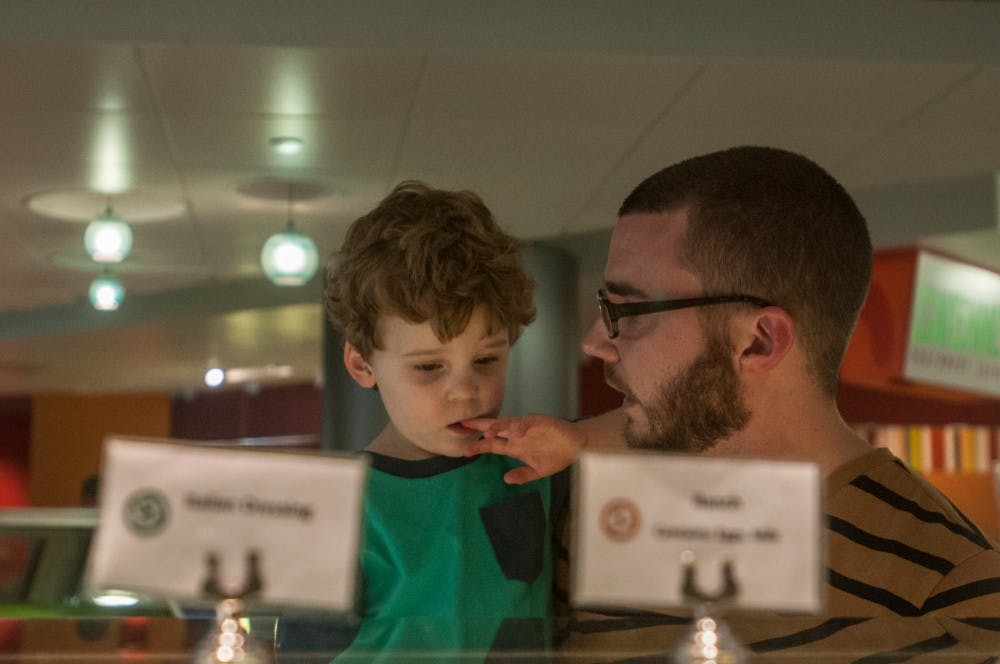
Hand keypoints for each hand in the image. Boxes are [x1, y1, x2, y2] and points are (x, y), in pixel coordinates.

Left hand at [461, 414, 585, 484]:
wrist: (576, 446)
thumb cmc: (556, 456)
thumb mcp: (537, 471)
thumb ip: (523, 475)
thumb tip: (506, 479)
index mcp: (514, 446)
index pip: (492, 444)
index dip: (478, 446)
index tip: (464, 452)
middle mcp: (517, 435)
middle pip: (493, 428)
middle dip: (478, 426)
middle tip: (461, 424)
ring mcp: (527, 427)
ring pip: (508, 423)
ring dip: (498, 427)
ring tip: (488, 433)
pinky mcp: (539, 421)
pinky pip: (528, 422)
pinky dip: (522, 426)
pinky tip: (518, 431)